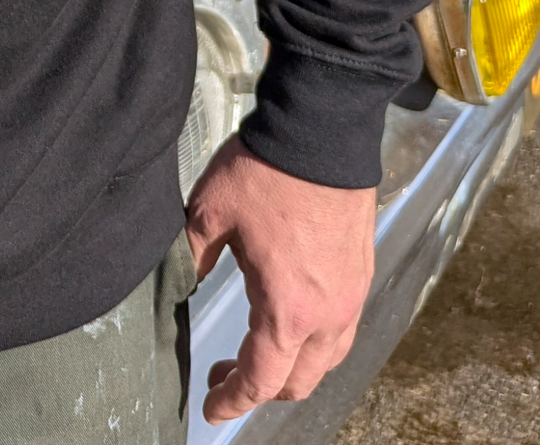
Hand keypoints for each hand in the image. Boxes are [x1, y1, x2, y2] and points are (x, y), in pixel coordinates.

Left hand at [184, 135, 374, 421]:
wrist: (320, 132)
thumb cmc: (265, 172)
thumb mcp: (209, 214)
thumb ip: (192, 257)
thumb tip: (179, 283)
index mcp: (288, 310)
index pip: (260, 380)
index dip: (231, 401)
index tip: (210, 408)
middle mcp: (328, 315)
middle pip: (298, 381)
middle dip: (260, 389)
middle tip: (224, 376)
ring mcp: (350, 296)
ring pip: (325, 359)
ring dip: (291, 368)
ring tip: (256, 351)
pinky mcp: (360, 274)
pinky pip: (342, 329)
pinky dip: (315, 342)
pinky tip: (290, 320)